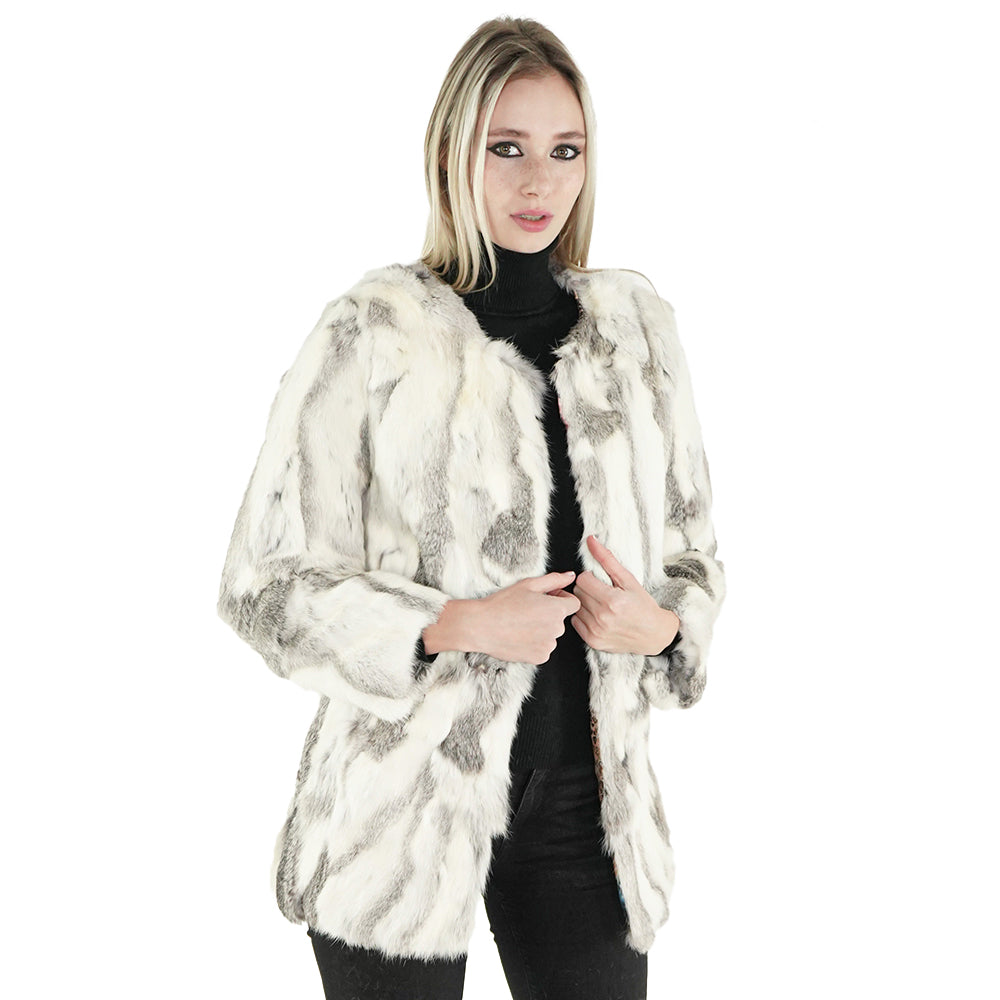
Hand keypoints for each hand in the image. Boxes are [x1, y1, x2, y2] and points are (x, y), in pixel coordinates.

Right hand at [422, 571, 580, 664]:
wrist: (481, 626)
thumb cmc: (502, 604)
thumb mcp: (528, 585)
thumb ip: (554, 580)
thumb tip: (571, 576)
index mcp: (557, 609)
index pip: (574, 604)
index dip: (561, 598)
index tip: (547, 598)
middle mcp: (557, 629)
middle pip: (561, 620)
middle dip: (549, 614)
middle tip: (527, 610)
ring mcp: (549, 645)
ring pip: (551, 635)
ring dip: (542, 630)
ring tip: (520, 624)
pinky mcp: (540, 657)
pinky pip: (543, 648)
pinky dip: (534, 644)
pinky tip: (519, 636)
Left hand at [571, 536, 679, 654]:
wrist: (653, 634)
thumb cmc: (643, 605)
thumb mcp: (628, 579)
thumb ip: (607, 559)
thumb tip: (591, 540)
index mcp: (612, 600)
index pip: (582, 580)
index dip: (590, 578)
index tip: (600, 582)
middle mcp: (602, 618)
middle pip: (577, 592)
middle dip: (587, 589)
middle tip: (601, 592)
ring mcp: (596, 631)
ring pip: (575, 607)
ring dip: (584, 603)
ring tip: (600, 604)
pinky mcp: (592, 641)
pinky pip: (575, 622)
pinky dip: (583, 617)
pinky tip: (597, 616)